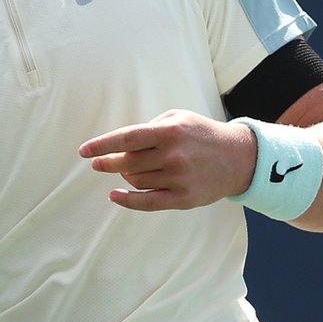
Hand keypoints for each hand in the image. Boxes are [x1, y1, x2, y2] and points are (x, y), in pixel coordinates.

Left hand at [78, 109, 255, 211]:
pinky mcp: (183, 198)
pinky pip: (147, 202)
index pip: (127, 139)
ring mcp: (178, 178)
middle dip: (108, 163)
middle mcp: (173, 155)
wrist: (238, 157)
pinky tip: (114, 195)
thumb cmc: (201, 135)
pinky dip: (127, 200)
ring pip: (135, 180)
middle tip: (98, 163)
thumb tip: (117, 146)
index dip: (102, 145)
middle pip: (127, 162)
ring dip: (125, 176)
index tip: (84, 151)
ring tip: (126, 170)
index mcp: (169, 131)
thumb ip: (149, 128)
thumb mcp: (178, 118)